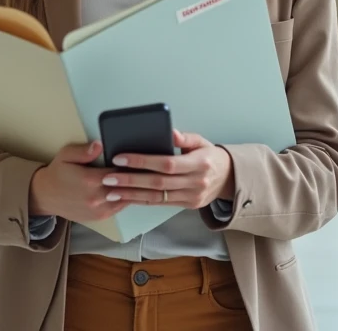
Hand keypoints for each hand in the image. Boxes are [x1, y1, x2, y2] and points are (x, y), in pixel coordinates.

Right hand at [28, 141, 130, 223]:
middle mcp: (95, 197)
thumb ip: (84, 151)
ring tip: (140, 180)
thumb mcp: (66, 155)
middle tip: (143, 169)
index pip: (118, 171)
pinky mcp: (98, 217)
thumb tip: (99, 145)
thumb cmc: (57, 173)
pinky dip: (125, 200)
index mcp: (89, 180)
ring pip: (124, 199)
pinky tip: (129, 191)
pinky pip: (118, 209)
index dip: (128, 165)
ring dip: (132, 191)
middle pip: (123, 187)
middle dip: (133, 178)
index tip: (136, 160)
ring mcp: (98, 210)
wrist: (45, 196)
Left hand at [100, 130, 234, 209]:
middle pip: (157, 183)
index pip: (166, 163)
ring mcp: (191, 197)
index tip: (120, 158)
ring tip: (110, 191)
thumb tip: (169, 131)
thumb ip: (185, 138)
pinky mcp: (187, 206)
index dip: (142, 161)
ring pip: (156, 197)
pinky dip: (141, 200)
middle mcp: (195, 182)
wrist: (228, 177)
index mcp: (199, 163)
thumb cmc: (210, 155)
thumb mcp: (201, 141)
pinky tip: (126, 198)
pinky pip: (160, 204)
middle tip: (108, 177)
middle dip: (130, 180)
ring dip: (131, 195)